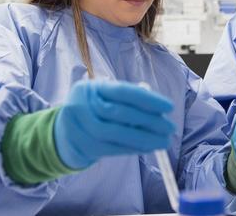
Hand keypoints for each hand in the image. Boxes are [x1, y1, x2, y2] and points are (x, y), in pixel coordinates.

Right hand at [54, 80, 174, 168]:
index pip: (123, 91)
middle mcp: (82, 105)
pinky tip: (148, 147)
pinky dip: (134, 148)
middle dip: (149, 120)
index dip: (147, 99)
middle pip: (120, 113)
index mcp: (91, 88)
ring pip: (117, 133)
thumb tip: (158, 112)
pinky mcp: (85, 146)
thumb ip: (128, 100)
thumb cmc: (94, 110)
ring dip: (144, 138)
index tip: (169, 107)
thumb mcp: (105, 97)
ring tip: (163, 141)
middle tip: (170, 127)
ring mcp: (81, 127)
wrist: (65, 133)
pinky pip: (114, 148)